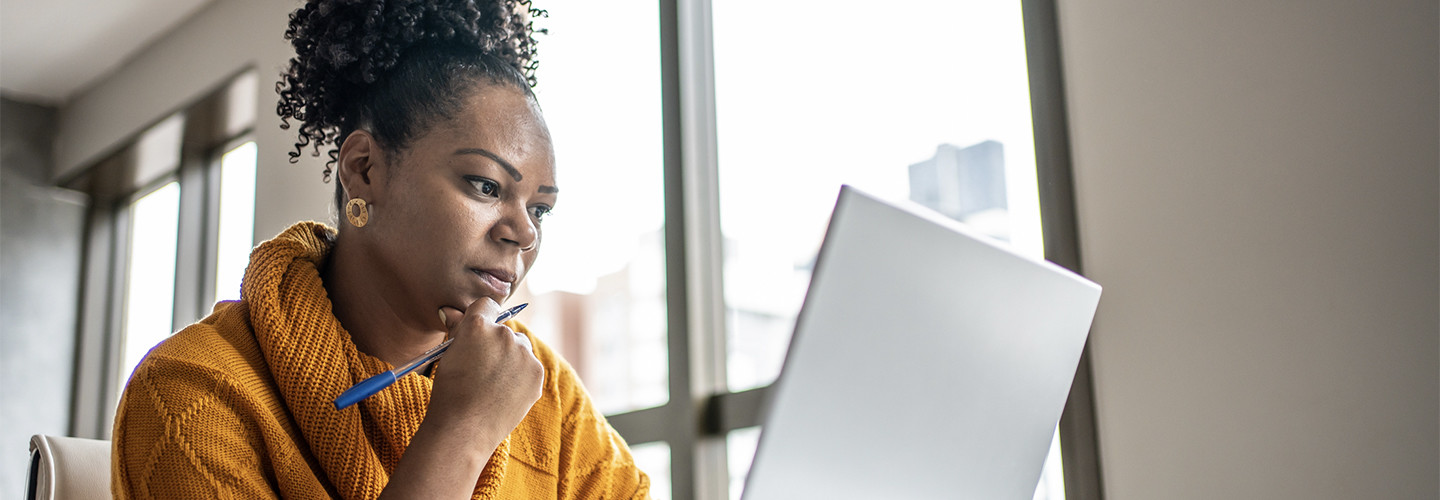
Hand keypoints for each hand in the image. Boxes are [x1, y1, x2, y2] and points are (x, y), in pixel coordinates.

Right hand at [430, 298, 543, 449]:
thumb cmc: (449, 392)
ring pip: (519, 348)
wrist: (463, 429)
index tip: (479, 333)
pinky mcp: (537, 373)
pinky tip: (504, 393)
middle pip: (504, 330)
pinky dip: (521, 376)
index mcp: (478, 325)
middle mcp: (504, 334)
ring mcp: (524, 354)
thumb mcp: (448, 355)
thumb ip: (457, 329)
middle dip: (496, 343)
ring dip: (511, 359)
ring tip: (493, 384)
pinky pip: (529, 367)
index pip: (487, 305)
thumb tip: (450, 311)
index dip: (481, 318)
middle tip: (482, 368)